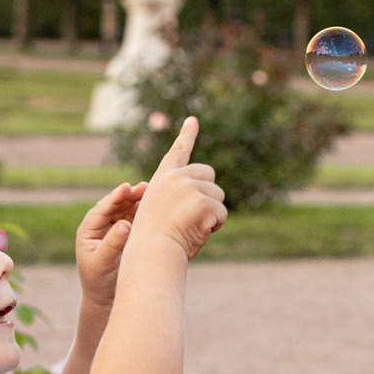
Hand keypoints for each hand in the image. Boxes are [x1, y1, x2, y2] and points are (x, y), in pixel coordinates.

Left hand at [75, 178, 145, 310]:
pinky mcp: (125, 233)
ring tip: (153, 191)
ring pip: (127, 209)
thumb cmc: (99, 283)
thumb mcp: (103, 263)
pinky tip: (157, 205)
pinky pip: (135, 218)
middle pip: (116, 205)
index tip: (127, 188)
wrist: (105, 298)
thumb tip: (125, 224)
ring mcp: (113, 228)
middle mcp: (100, 226)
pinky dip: (144, 211)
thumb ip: (113, 243)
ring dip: (139, 200)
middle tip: (144, 186)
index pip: (102, 209)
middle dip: (130, 195)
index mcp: (88, 230)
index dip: (115, 197)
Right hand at [127, 116, 228, 263]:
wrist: (151, 253)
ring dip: (212, 213)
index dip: (187, 135)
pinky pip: (222, 214)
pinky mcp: (203, 202)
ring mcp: (190, 187)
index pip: (178, 152)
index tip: (193, 120)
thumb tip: (208, 196)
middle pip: (209, 174)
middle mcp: (176, 177)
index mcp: (163, 178)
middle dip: (209, 193)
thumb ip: (180, 197)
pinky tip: (196, 232)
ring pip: (218, 196)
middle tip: (192, 216)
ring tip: (189, 226)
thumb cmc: (154, 241)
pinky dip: (215, 226)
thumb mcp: (163, 212)